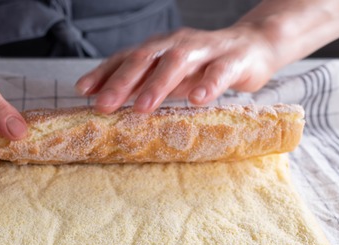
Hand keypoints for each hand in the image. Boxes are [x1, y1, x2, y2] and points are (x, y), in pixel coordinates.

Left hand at [75, 24, 280, 112]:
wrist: (255, 46)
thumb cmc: (204, 65)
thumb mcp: (169, 76)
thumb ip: (143, 85)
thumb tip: (106, 103)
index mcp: (159, 48)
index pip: (125, 57)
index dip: (103, 73)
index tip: (83, 91)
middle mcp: (177, 44)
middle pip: (145, 58)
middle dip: (121, 82)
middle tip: (103, 105)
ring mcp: (206, 49)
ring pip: (177, 61)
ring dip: (157, 84)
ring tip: (141, 107)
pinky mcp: (234, 59)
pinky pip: (220, 71)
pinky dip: (207, 84)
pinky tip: (196, 99)